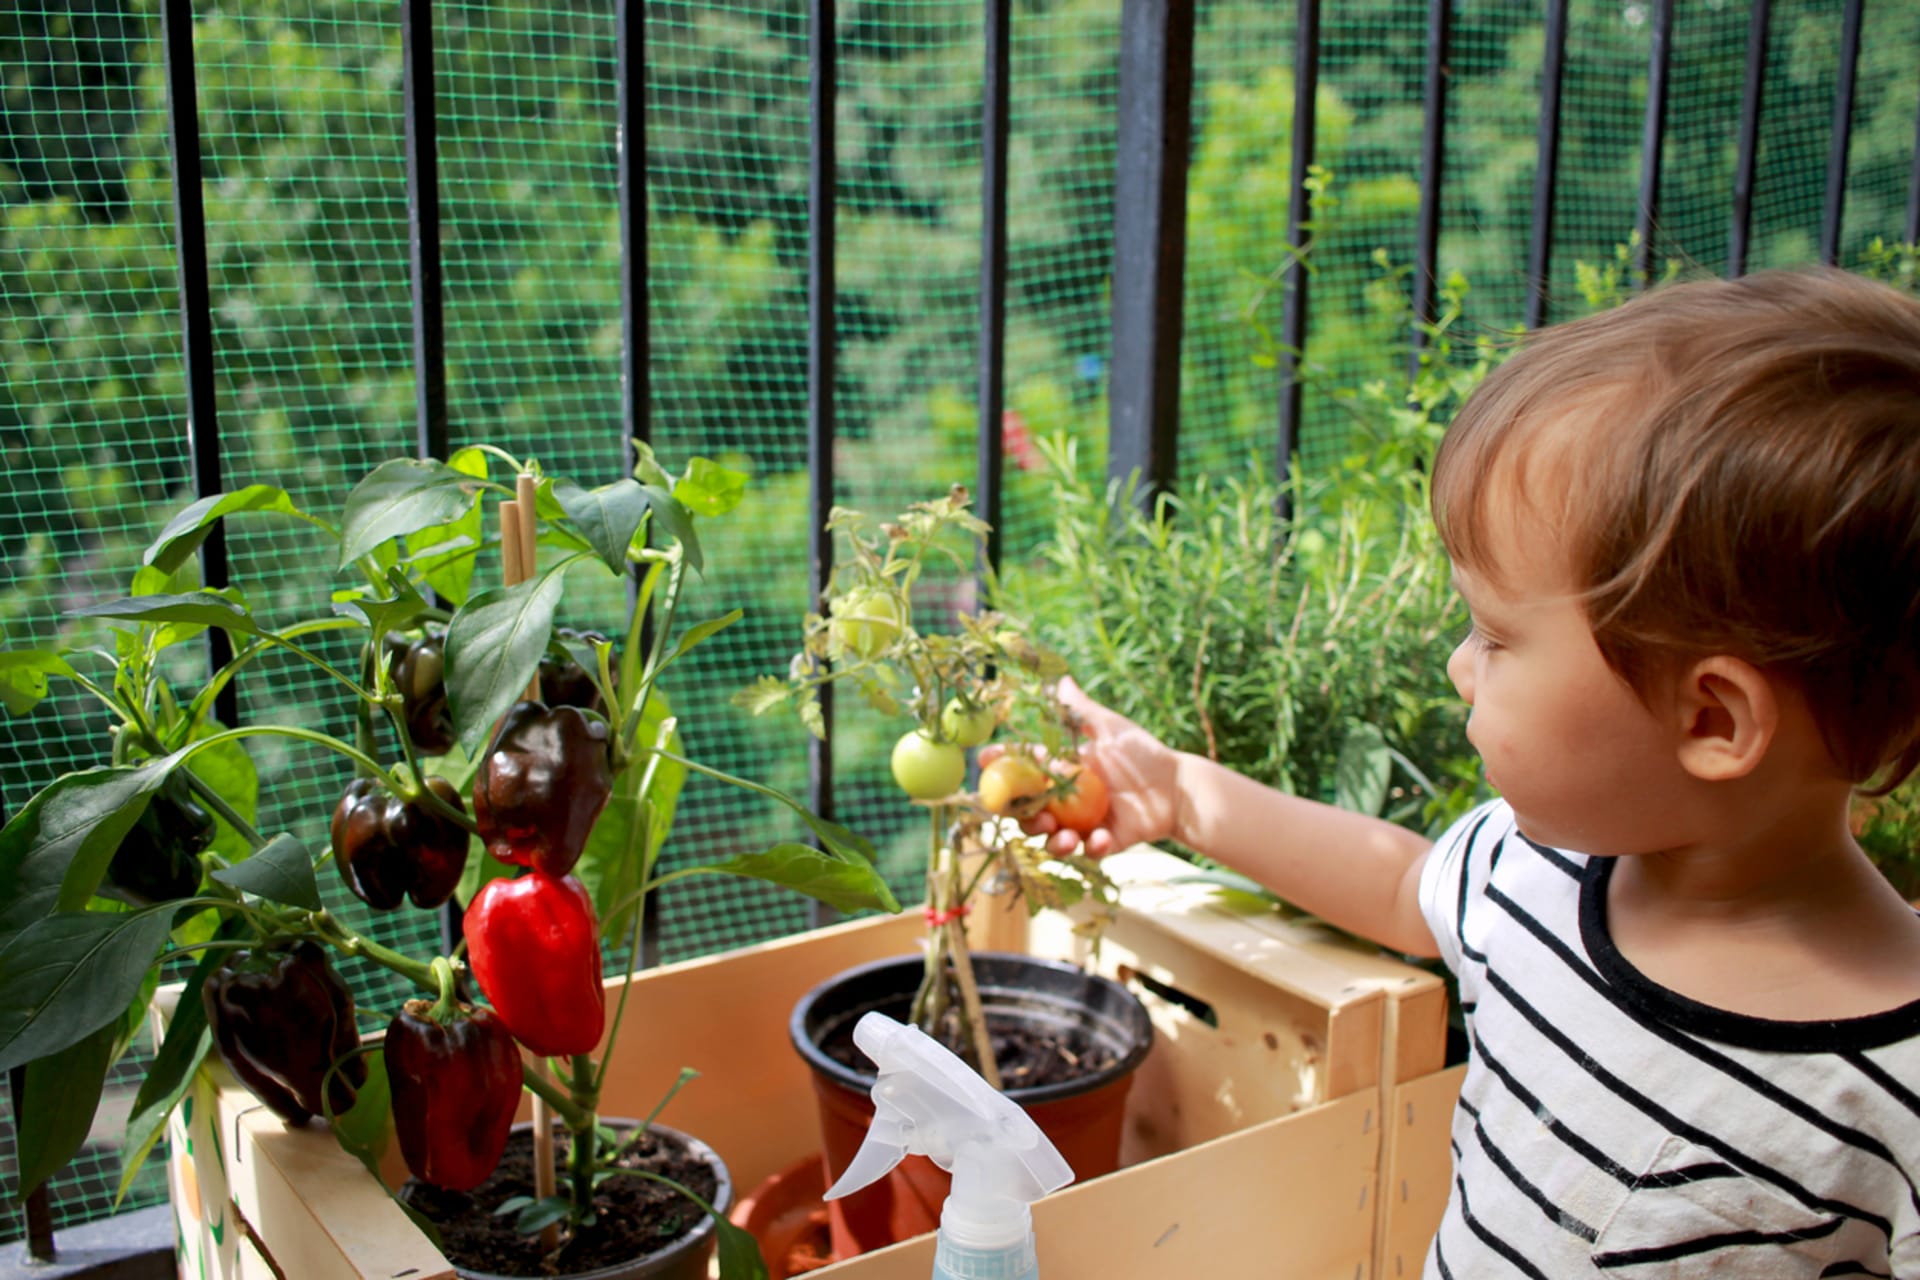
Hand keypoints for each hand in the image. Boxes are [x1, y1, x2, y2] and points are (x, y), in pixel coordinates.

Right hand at [987, 677, 1180, 857]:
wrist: (1179, 787)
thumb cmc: (1145, 754)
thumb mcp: (1112, 729)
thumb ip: (1082, 711)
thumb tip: (1062, 679)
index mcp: (1062, 769)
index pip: (1022, 768)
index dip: (1001, 764)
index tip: (984, 759)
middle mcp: (1065, 799)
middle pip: (1028, 811)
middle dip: (1022, 815)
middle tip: (1034, 814)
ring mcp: (1083, 822)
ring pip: (1052, 838)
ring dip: (1051, 841)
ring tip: (1063, 836)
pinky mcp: (1105, 841)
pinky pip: (1090, 850)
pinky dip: (1092, 848)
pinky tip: (1101, 839)